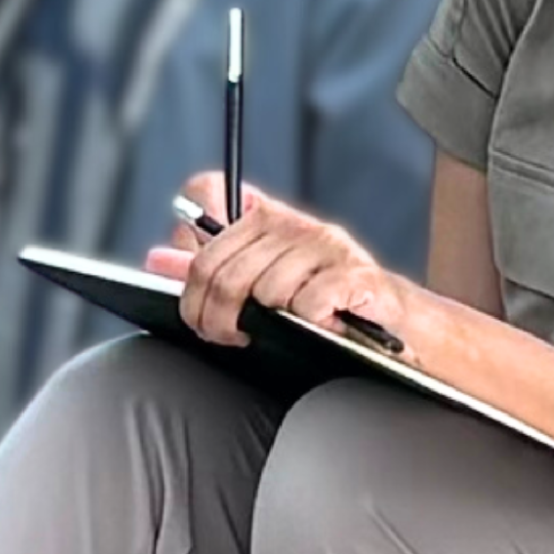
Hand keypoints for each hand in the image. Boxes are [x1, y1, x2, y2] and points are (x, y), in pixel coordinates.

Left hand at [145, 172, 408, 349]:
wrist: (396, 324)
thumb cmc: (325, 304)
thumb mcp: (262, 282)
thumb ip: (212, 270)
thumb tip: (157, 259)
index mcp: (266, 218)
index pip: (204, 216)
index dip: (189, 270)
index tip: (198, 306)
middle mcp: (294, 224)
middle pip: (223, 271)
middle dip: (216, 317)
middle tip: (229, 337)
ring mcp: (326, 246)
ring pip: (264, 291)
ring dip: (270, 323)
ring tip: (285, 331)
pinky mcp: (355, 274)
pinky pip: (307, 304)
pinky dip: (309, 324)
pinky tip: (320, 327)